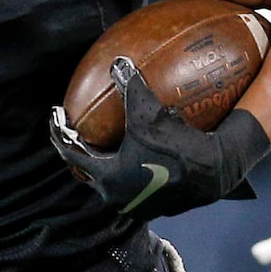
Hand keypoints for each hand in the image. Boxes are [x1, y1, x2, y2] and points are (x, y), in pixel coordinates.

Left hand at [48, 59, 269, 218]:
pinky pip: (132, 186)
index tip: (57, 119)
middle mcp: (117, 199)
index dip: (61, 134)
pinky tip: (136, 155)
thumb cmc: (176, 146)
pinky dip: (127, 171)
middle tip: (78, 133)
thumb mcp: (148, 115)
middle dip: (83, 152)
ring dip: (106, 164)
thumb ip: (131, 89)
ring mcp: (136, 207)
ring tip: (105, 145)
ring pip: (111, 182)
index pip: (73, 155)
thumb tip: (118, 63)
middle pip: (90, 172)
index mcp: (108, 179)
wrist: (214, 171)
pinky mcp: (154, 208)